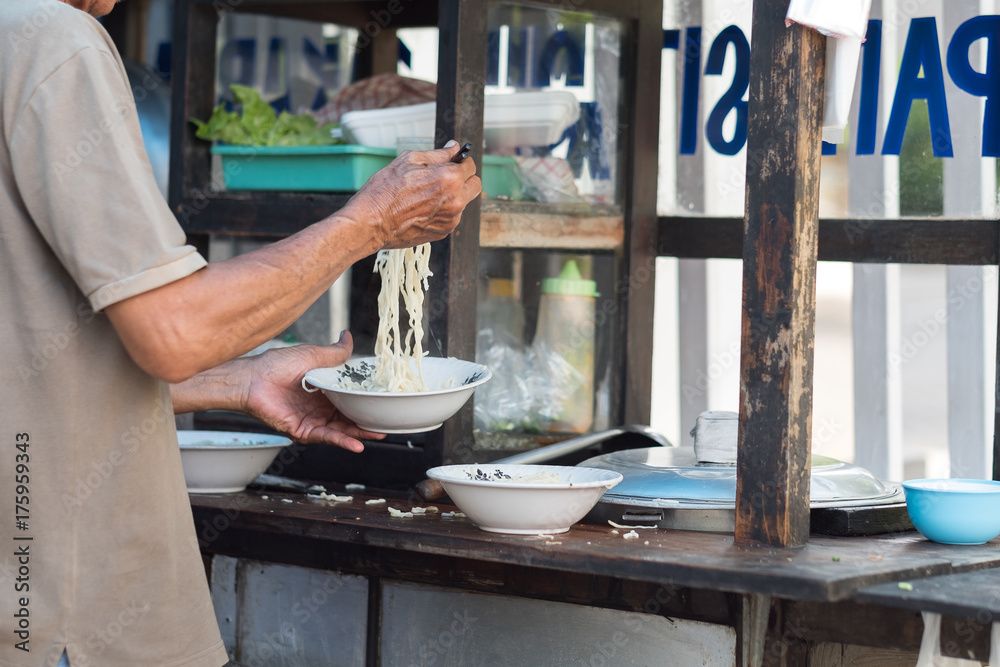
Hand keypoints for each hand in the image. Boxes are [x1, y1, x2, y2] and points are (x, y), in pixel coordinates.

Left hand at [235, 332, 384, 451]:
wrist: (253, 379)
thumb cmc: (277, 364)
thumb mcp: (313, 355)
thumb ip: (335, 352)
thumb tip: (348, 336)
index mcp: (324, 389)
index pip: (351, 397)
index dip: (367, 400)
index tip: (385, 400)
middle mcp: (320, 407)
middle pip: (349, 416)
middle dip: (369, 421)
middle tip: (388, 422)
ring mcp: (312, 420)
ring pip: (341, 429)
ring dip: (360, 433)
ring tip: (379, 434)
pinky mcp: (303, 431)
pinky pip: (326, 437)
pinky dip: (342, 441)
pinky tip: (357, 444)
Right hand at [341, 140, 481, 248]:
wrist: (371, 223)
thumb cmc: (385, 190)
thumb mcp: (409, 160)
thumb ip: (438, 154)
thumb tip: (454, 147)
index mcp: (450, 178)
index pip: (471, 166)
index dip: (461, 161)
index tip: (453, 162)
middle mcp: (456, 200)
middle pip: (475, 185)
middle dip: (465, 178)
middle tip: (446, 177)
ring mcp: (451, 219)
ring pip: (463, 202)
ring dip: (453, 195)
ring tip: (426, 195)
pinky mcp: (444, 232)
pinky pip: (451, 217)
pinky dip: (443, 211)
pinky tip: (422, 208)